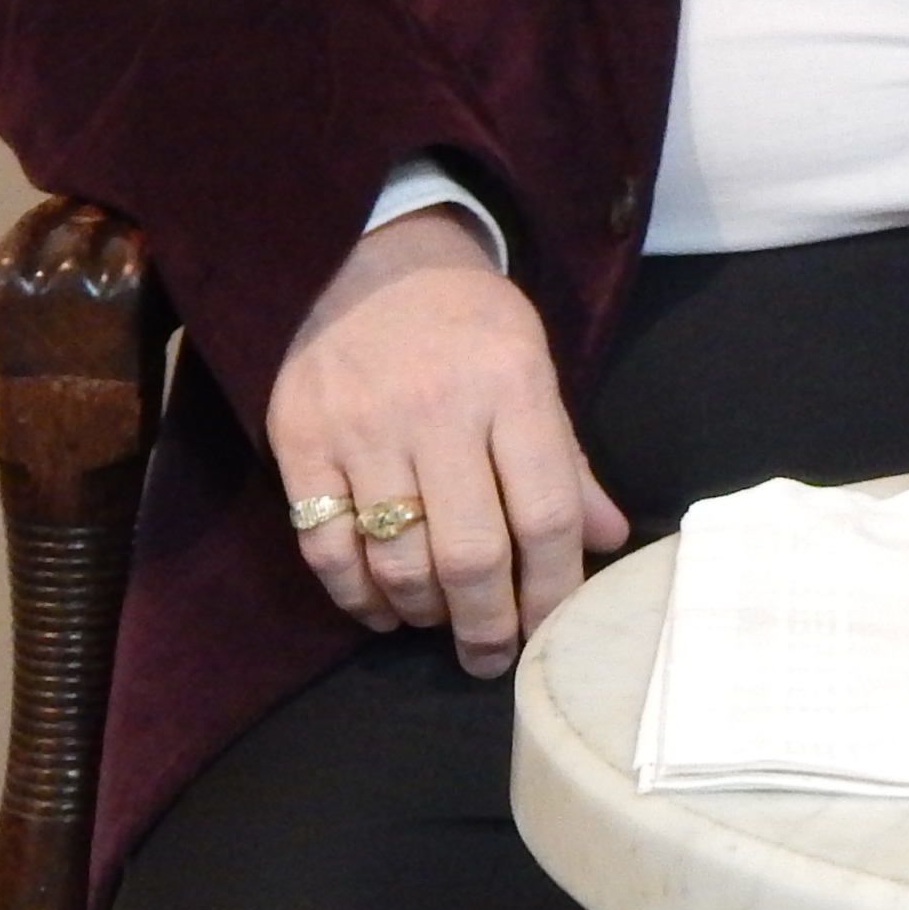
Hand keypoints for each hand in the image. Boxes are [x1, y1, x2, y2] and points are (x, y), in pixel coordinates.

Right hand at [270, 206, 626, 675]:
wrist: (366, 253)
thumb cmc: (465, 321)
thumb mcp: (532, 368)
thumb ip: (566, 458)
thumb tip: (608, 539)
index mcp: (511, 387)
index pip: (544, 515)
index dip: (553, 590)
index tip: (550, 628)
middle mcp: (438, 410)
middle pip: (471, 554)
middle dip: (488, 625)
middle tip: (491, 656)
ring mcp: (362, 428)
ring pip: (398, 560)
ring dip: (424, 614)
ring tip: (439, 622)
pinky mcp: (300, 441)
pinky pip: (325, 547)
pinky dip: (356, 597)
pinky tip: (380, 608)